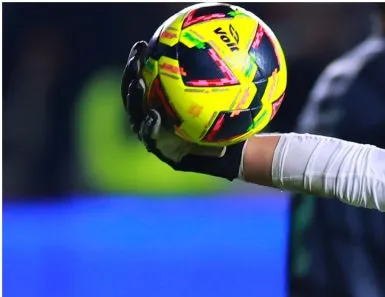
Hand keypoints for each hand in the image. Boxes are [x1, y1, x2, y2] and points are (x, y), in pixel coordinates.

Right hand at [121, 40, 243, 179]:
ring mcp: (159, 138)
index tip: (142, 44)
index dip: (139, 62)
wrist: (240, 153)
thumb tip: (224, 39)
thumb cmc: (234, 121)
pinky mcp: (166, 155)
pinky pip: (152, 139)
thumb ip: (219, 74)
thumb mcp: (229, 95)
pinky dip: (150, 127)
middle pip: (135, 95)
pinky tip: (154, 115)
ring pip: (137, 115)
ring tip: (138, 84)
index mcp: (165, 104)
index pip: (146, 79)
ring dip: (134, 99)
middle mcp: (157, 119)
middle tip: (135, 61)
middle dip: (131, 76)